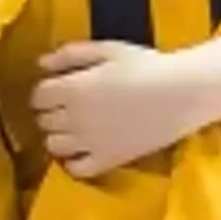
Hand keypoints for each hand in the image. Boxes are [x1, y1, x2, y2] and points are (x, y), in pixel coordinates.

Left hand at [31, 40, 215, 178]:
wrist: (182, 94)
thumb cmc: (146, 66)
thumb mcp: (108, 49)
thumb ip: (70, 55)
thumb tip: (41, 65)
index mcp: (73, 88)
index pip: (38, 96)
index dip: (46, 91)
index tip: (58, 88)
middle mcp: (75, 118)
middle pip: (43, 120)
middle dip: (51, 112)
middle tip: (69, 106)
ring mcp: (90, 143)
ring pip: (53, 146)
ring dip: (58, 136)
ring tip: (75, 128)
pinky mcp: (108, 160)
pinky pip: (77, 170)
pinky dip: (73, 162)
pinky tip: (83, 151)